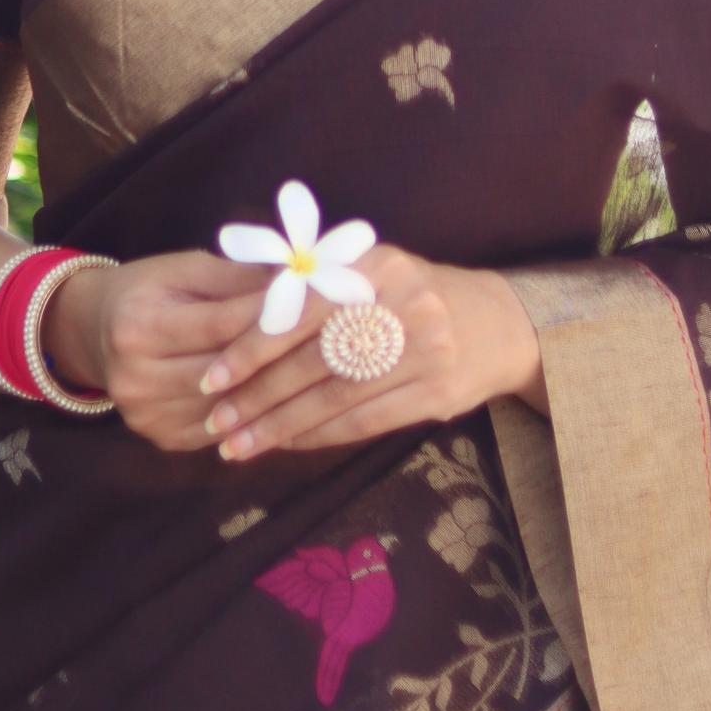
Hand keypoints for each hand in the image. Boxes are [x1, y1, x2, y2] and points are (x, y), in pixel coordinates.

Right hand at [37, 246, 323, 449]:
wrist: (95, 331)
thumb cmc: (151, 287)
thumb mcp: (187, 269)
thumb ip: (240, 279)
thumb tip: (303, 278)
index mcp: (137, 326)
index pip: (221, 325)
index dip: (274, 316)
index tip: (324, 303)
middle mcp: (135, 378)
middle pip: (228, 373)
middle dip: (285, 355)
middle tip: (338, 338)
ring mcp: (146, 416)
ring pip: (231, 408)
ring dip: (280, 390)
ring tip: (326, 369)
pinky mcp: (162, 439)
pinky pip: (224, 430)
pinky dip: (260, 415)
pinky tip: (296, 399)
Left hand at [192, 242, 540, 457]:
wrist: (498, 324)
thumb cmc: (415, 295)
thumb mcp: (374, 272)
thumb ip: (319, 286)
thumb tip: (239, 315)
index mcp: (377, 265)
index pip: (302, 310)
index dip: (252, 346)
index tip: (212, 375)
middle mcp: (403, 305)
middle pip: (314, 360)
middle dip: (257, 396)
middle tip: (215, 421)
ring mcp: (425, 352)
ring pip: (334, 398)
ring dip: (279, 426)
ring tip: (237, 445)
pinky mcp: (436, 395)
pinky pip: (364, 422)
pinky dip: (319, 436)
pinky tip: (286, 445)